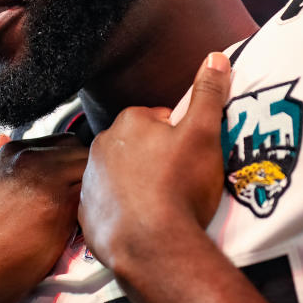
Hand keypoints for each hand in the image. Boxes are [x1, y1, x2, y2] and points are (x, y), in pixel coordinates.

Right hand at [0, 133, 87, 302]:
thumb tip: (0, 137)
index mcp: (10, 151)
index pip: (61, 143)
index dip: (68, 166)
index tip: (67, 188)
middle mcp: (29, 158)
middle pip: (79, 152)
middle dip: (83, 174)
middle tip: (79, 201)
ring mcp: (46, 178)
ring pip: (89, 169)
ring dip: (92, 190)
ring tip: (82, 214)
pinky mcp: (61, 204)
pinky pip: (92, 194)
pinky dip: (93, 207)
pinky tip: (81, 226)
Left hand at [78, 52, 231, 270]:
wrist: (154, 246)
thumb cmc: (180, 186)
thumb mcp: (204, 134)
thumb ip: (208, 94)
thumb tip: (215, 57)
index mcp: (129, 122)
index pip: (157, 120)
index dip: (178, 137)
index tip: (190, 157)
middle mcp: (101, 145)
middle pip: (136, 146)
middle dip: (154, 158)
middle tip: (179, 181)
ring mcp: (90, 180)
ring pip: (119, 174)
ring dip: (137, 183)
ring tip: (163, 204)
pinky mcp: (87, 213)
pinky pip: (107, 205)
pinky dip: (122, 210)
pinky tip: (142, 222)